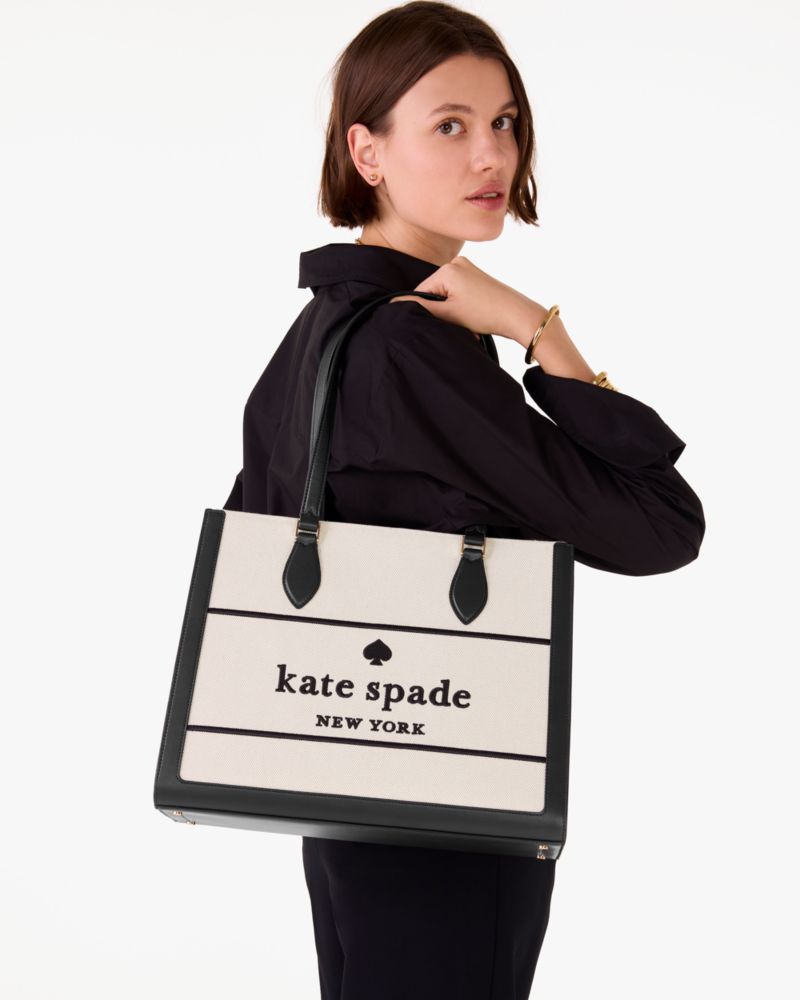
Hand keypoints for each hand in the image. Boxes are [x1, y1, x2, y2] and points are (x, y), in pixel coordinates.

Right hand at [388, 255, 536, 341]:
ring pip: (448, 295)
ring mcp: (468, 268)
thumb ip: (421, 307)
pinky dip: (462, 308)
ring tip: (468, 324)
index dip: (427, 311)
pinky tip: (473, 319)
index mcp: (447, 268)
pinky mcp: (477, 277)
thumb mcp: (449, 313)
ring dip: (454, 313)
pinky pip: (459, 293)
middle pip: (435, 293)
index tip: (441, 323)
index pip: (421, 291)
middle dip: (443, 312)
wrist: (518, 315)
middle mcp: (457, 263)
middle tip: (458, 326)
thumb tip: (395, 303)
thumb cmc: (486, 313)